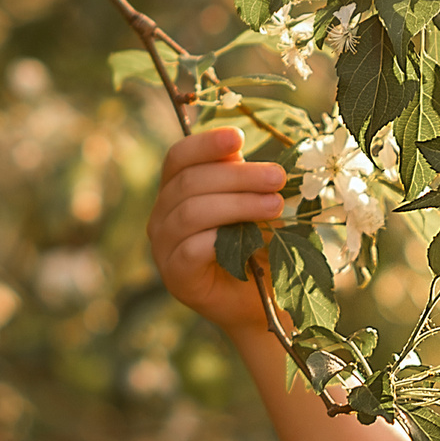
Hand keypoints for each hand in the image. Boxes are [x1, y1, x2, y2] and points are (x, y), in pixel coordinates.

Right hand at [146, 126, 286, 331]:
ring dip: (238, 204)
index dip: (206, 144)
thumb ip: (244, 182)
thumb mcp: (253, 207)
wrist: (260, 303)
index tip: (238, 137)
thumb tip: (247, 153)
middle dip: (238, 177)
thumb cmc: (257, 249)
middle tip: (277, 178)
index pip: (179, 158)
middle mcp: (162, 216)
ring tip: (275, 205)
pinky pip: (191, 249)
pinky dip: (220, 239)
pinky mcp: (175, 276)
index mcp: (176, 191)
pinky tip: (249, 238)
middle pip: (190, 182)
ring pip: (191, 212)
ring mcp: (163, 247)